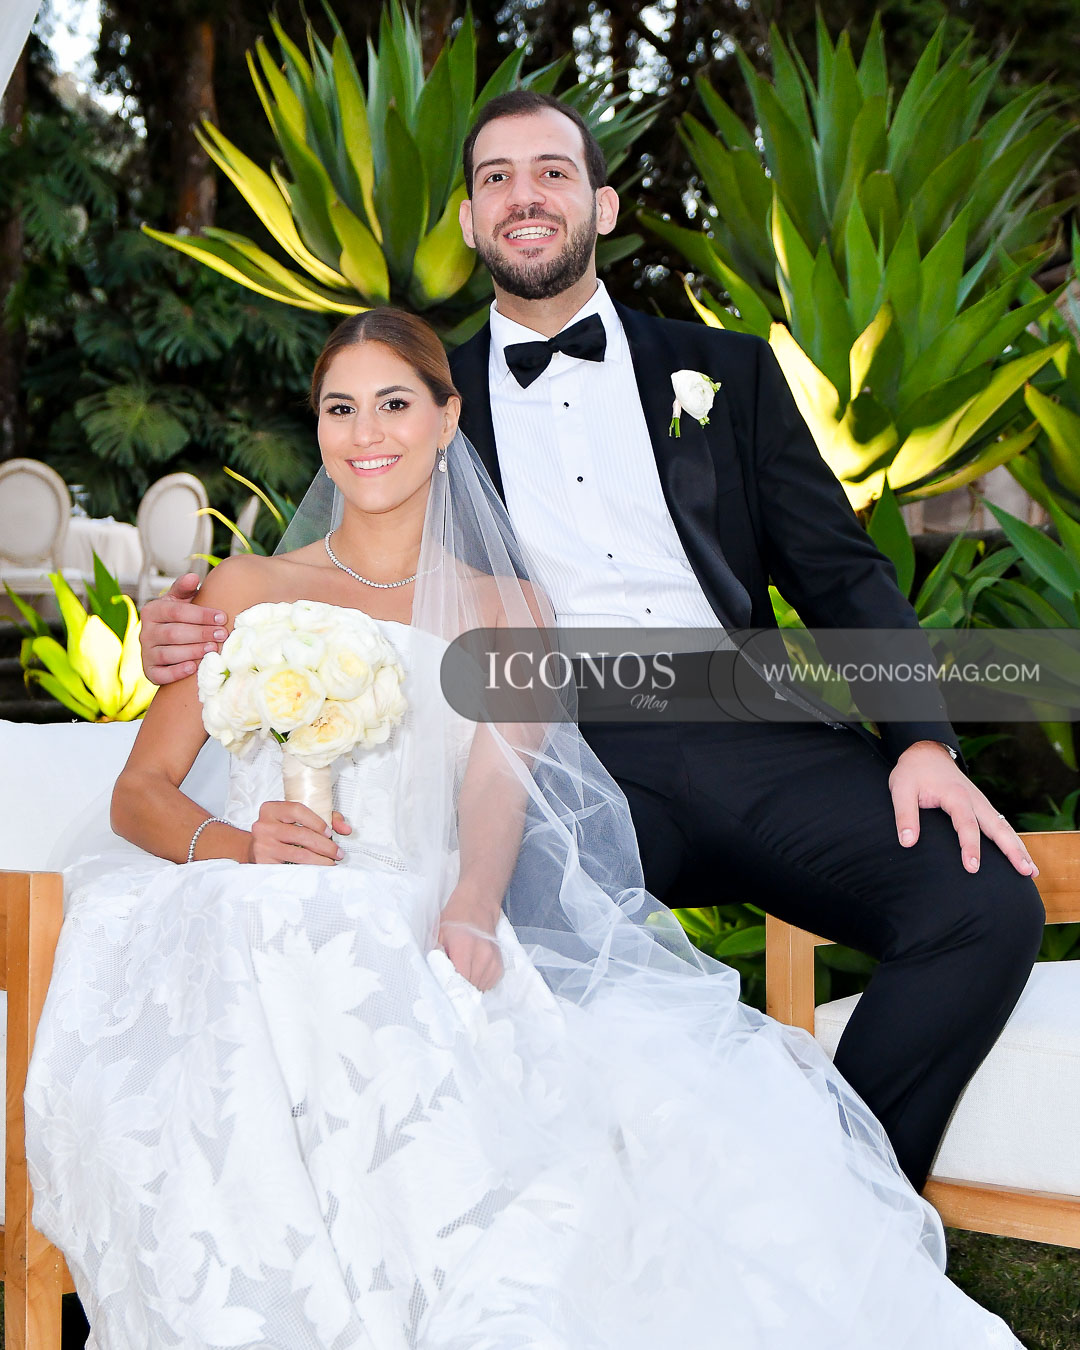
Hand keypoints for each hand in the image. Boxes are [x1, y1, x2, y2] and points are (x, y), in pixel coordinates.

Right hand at [140, 574, 226, 684]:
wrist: (169, 644)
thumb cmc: (180, 618)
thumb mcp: (180, 601)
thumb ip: (184, 589)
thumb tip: (193, 576)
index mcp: (152, 611)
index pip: (177, 612)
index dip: (201, 615)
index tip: (222, 617)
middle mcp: (145, 632)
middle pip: (174, 633)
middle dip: (201, 633)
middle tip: (222, 634)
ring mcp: (146, 653)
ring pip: (168, 653)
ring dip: (192, 651)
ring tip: (213, 649)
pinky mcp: (149, 672)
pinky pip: (160, 674)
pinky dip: (176, 672)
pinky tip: (193, 668)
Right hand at [248, 803, 351, 864]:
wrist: (255, 849)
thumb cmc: (282, 832)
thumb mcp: (299, 820)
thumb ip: (326, 818)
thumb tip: (346, 829)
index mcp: (271, 809)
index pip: (297, 810)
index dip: (317, 821)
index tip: (329, 833)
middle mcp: (263, 825)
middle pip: (300, 834)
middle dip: (324, 845)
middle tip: (337, 853)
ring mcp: (262, 845)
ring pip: (297, 854)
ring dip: (319, 860)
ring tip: (331, 863)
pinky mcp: (263, 863)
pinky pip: (290, 867)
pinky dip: (307, 869)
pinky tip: (316, 870)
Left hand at [438, 887, 502, 990]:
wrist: (477, 907)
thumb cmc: (454, 921)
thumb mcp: (438, 933)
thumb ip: (435, 955)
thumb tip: (435, 975)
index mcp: (464, 946)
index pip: (459, 979)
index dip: (450, 986)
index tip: (444, 988)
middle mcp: (482, 954)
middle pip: (469, 986)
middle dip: (459, 988)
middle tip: (451, 980)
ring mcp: (493, 960)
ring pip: (479, 988)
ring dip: (470, 986)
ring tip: (462, 973)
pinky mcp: (499, 965)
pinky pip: (488, 984)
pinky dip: (479, 983)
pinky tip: (472, 971)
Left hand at [889, 741, 1038, 878]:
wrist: (926, 753)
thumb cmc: (913, 772)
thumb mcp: (901, 789)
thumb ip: (904, 815)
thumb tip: (907, 842)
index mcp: (956, 795)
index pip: (966, 824)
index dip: (970, 846)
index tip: (972, 868)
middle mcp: (974, 799)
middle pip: (998, 827)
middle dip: (1012, 850)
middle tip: (1025, 871)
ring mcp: (981, 803)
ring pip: (1004, 827)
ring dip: (1019, 848)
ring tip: (1032, 871)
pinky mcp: (981, 806)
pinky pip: (1000, 825)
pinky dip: (1012, 840)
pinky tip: (1021, 856)